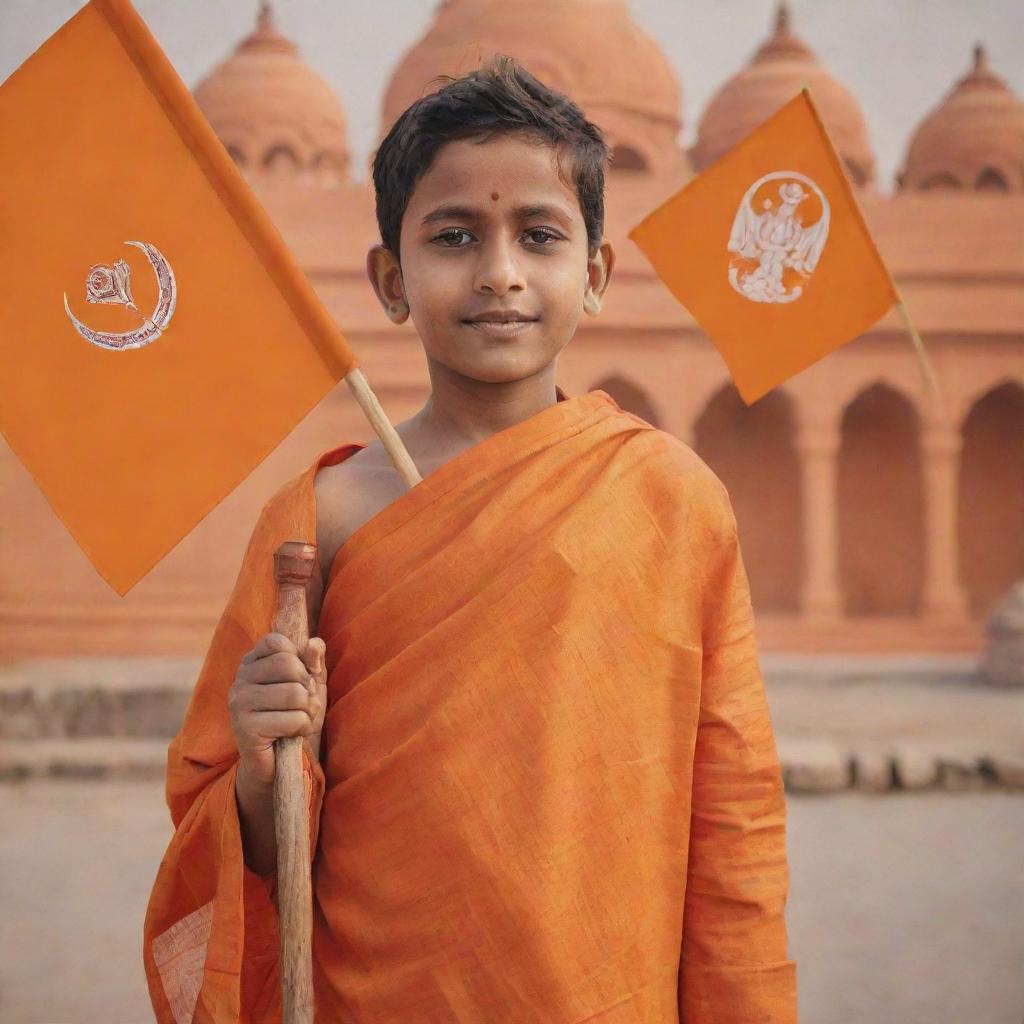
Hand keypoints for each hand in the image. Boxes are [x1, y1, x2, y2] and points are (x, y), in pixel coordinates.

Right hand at [228, 632, 326, 787]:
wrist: (278, 760)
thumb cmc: (293, 714)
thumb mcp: (309, 683)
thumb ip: (313, 660)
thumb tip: (315, 643)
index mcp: (251, 662)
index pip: (278, 642)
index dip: (299, 660)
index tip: (300, 679)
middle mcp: (240, 679)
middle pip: (289, 665)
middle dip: (307, 687)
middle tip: (304, 704)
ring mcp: (239, 703)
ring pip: (294, 693)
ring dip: (308, 711)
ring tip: (299, 719)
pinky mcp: (246, 728)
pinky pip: (293, 719)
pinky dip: (302, 728)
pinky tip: (292, 734)